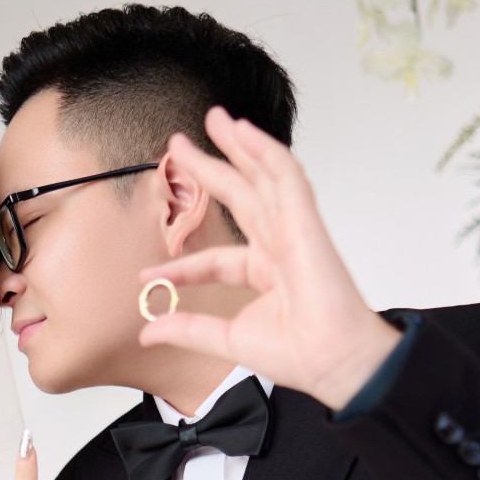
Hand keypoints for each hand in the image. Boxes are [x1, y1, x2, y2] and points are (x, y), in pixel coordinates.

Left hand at [137, 107, 400, 412]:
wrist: (331, 360)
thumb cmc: (299, 353)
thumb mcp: (227, 340)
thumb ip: (187, 329)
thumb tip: (148, 331)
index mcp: (264, 274)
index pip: (215, 260)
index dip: (181, 266)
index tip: (148, 276)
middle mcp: (278, 246)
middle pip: (240, 196)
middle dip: (211, 167)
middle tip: (180, 144)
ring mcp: (292, 230)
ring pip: (262, 176)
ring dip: (239, 146)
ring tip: (215, 119)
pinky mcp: (305, 221)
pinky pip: (285, 175)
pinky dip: (265, 150)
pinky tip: (244, 131)